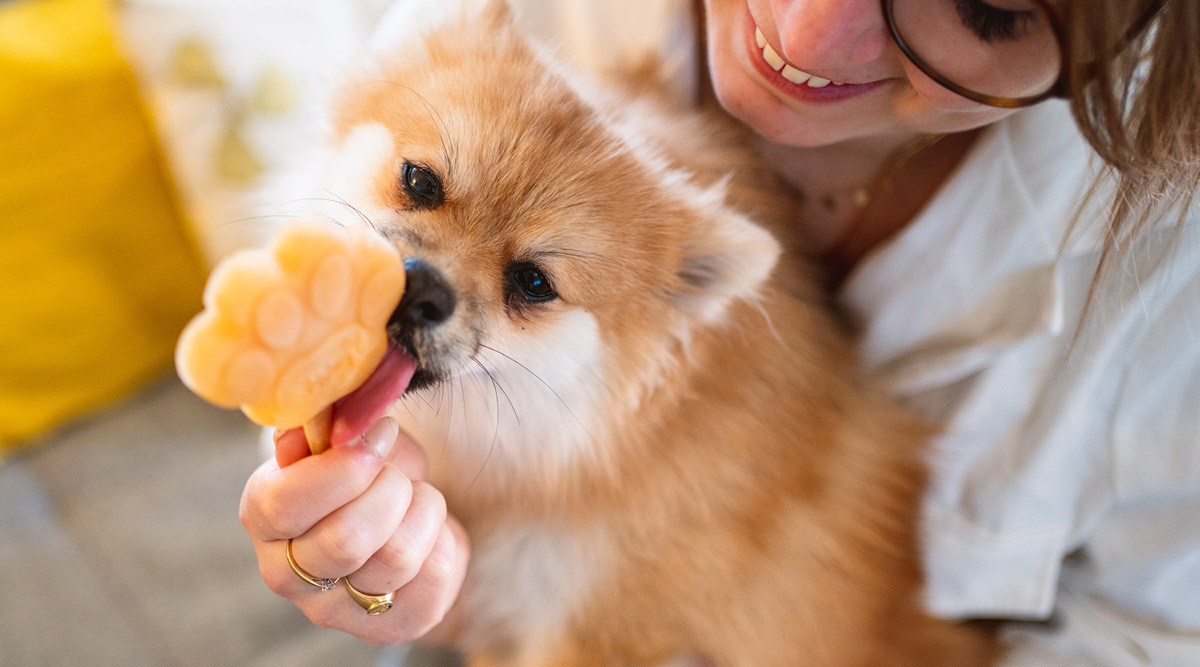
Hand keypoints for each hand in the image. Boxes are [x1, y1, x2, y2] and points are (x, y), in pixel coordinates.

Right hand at [240, 417, 469, 645]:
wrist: (406, 512)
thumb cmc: (368, 469)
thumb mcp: (347, 432)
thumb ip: (330, 421)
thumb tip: (322, 418)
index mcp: (264, 516)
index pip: (285, 505)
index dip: (345, 465)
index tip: (381, 435)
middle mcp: (285, 573)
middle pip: (346, 539)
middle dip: (391, 489)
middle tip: (398, 474)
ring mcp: (335, 610)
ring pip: (397, 557)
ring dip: (423, 510)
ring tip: (416, 499)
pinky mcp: (389, 627)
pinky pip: (435, 577)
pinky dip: (444, 538)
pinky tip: (430, 532)